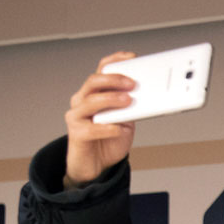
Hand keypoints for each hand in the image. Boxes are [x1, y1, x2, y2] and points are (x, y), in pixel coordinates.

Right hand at [63, 51, 137, 187]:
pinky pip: (91, 128)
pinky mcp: (76, 134)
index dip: (115, 61)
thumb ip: (131, 108)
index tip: (132, 57)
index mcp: (95, 94)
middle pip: (93, 82)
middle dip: (114, 80)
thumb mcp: (126, 120)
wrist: (97, 166)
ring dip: (110, 99)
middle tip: (132, 83)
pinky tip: (119, 129)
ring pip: (90, 101)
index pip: (102, 71)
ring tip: (127, 101)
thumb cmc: (110, 140)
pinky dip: (107, 127)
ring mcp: (77, 117)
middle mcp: (82, 101)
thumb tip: (147, 96)